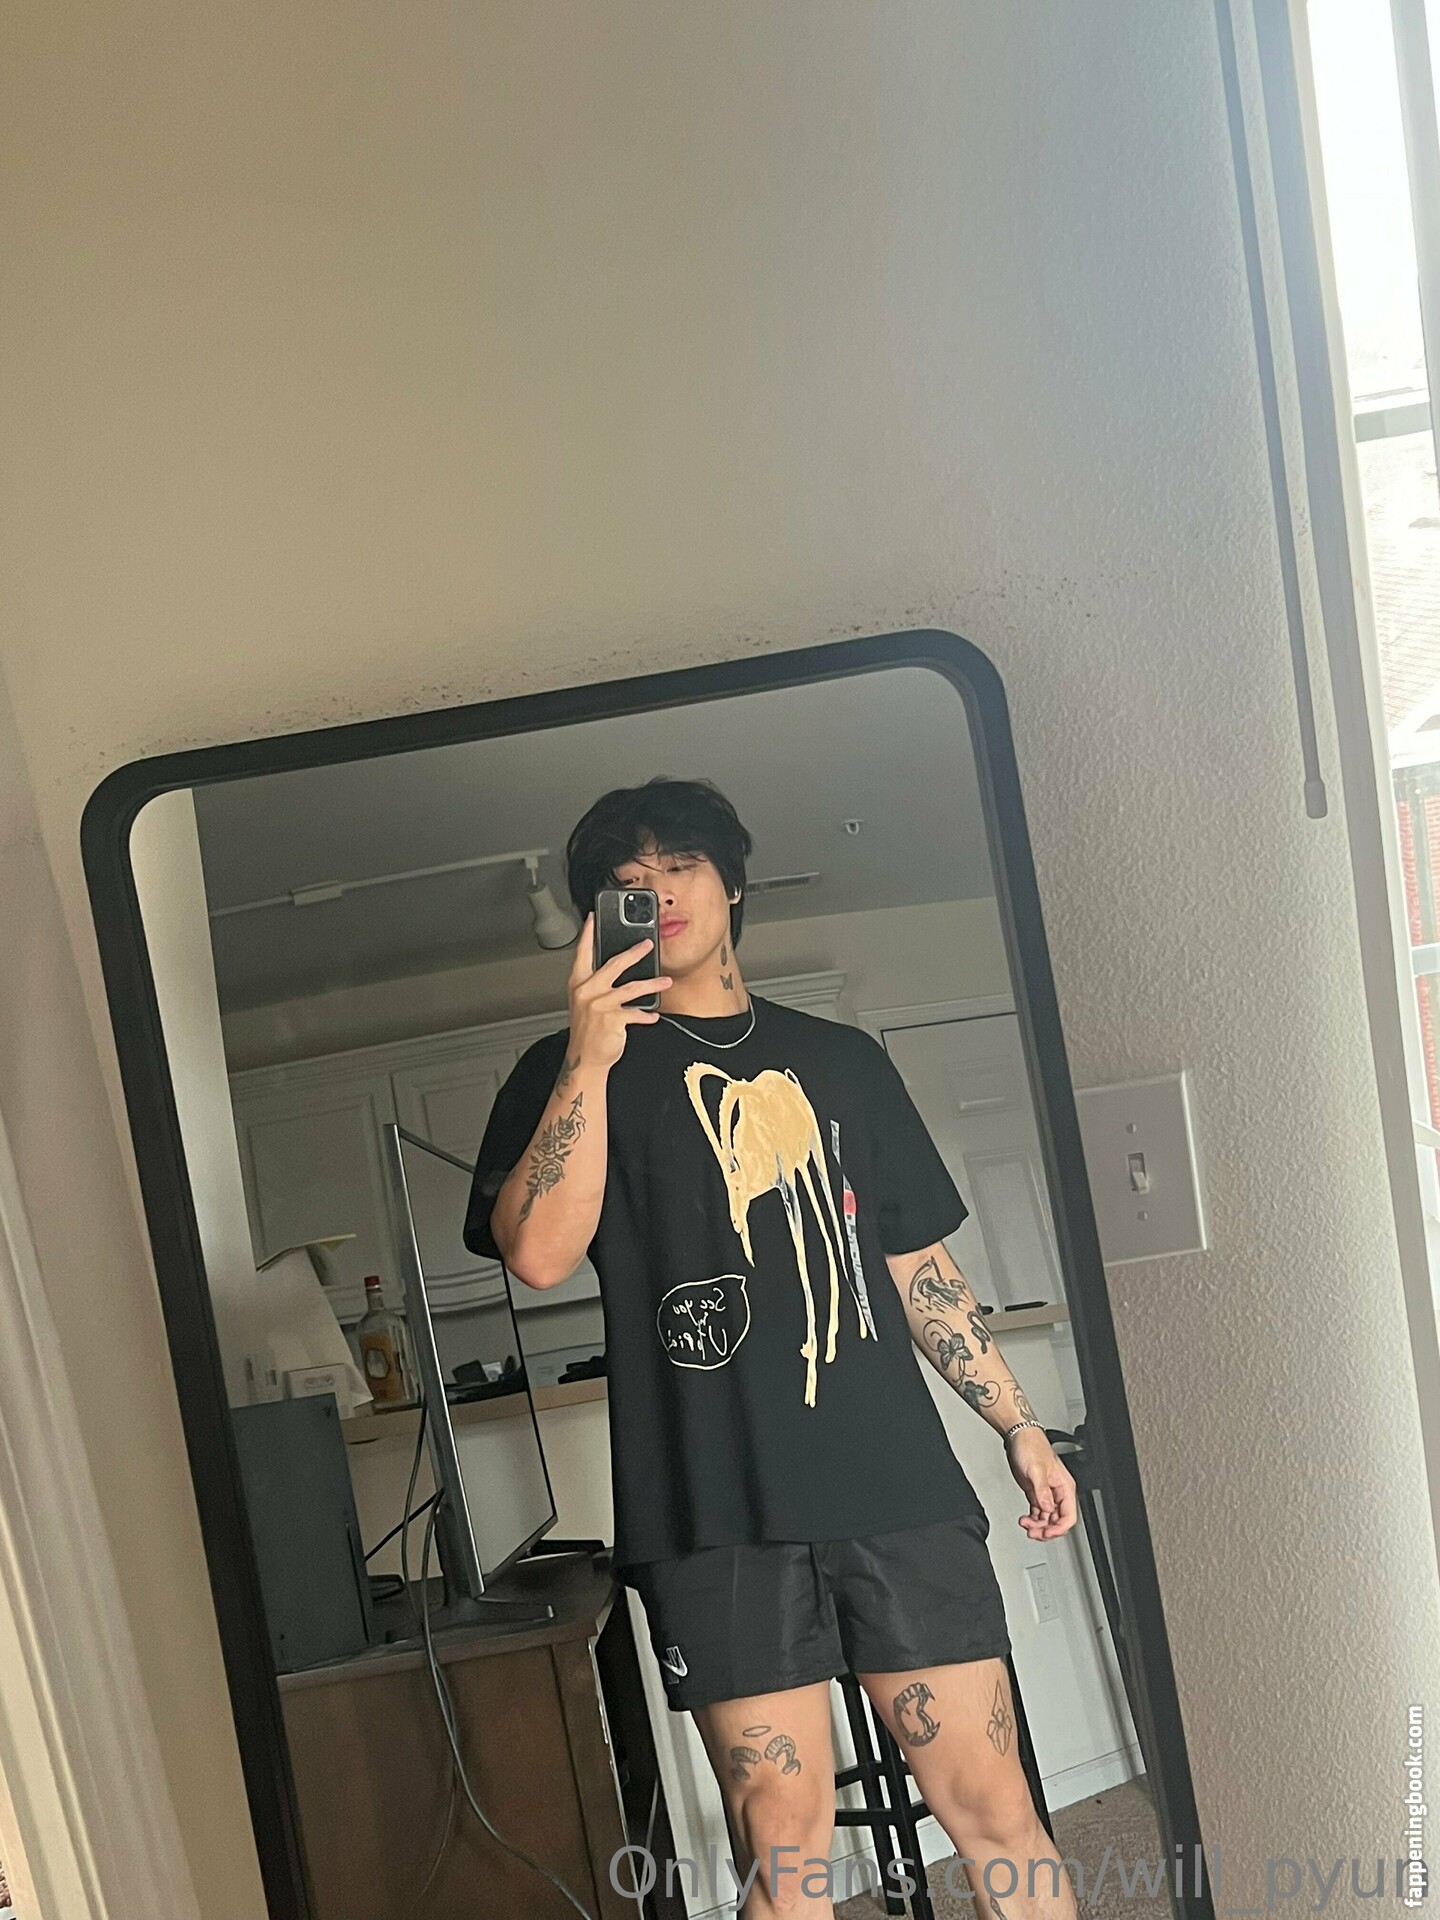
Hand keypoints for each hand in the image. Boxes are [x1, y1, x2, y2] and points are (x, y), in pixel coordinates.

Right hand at [566, 911, 672, 1072]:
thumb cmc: (587, 1031)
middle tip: (648, 944)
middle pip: (613, 964)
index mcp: (578, 983)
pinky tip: (653, 1015)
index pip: (583, 953)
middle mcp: (587, 991)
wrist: (585, 1059)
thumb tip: (616, 967)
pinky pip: (635, 1012)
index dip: (588, 933)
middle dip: (633, 952)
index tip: (594, 917)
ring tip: (665, 981)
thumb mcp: (584, 1002)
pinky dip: (646, 1015)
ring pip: (631, 987)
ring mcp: (599, 1005)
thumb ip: (595, 984)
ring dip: (652, 983)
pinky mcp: (612, 1019)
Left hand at [1006, 1432, 1076, 1540]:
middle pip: (1057, 1521)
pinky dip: (1032, 1519)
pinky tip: (1025, 1519)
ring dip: (1038, 1526)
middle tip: (1032, 1532)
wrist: (1019, 1437)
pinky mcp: (1036, 1492)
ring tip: (1025, 1525)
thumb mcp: (1036, 1469)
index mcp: (1064, 1487)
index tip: (1046, 1533)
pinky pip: (1038, 1513)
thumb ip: (1042, 1490)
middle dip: (1046, 1530)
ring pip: (1047, 1519)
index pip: (1068, 1516)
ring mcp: (1047, 1493)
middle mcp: (1057, 1492)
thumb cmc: (1031, 1446)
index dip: (1058, 1529)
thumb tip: (1047, 1508)